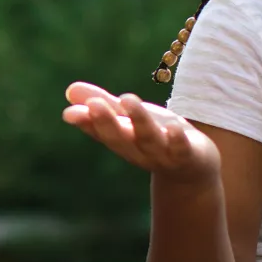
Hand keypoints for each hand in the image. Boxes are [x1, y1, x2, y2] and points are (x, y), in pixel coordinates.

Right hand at [62, 83, 219, 184]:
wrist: (192, 171)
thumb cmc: (157, 138)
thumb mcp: (130, 119)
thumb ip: (105, 104)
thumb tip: (70, 90)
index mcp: (121, 139)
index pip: (99, 131)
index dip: (85, 122)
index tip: (70, 113)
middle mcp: (137, 149)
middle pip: (120, 136)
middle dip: (106, 121)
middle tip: (93, 104)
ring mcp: (162, 154)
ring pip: (148, 138)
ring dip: (139, 121)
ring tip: (128, 99)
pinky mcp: (187, 155)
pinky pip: (181, 149)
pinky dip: (176, 140)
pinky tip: (173, 126)